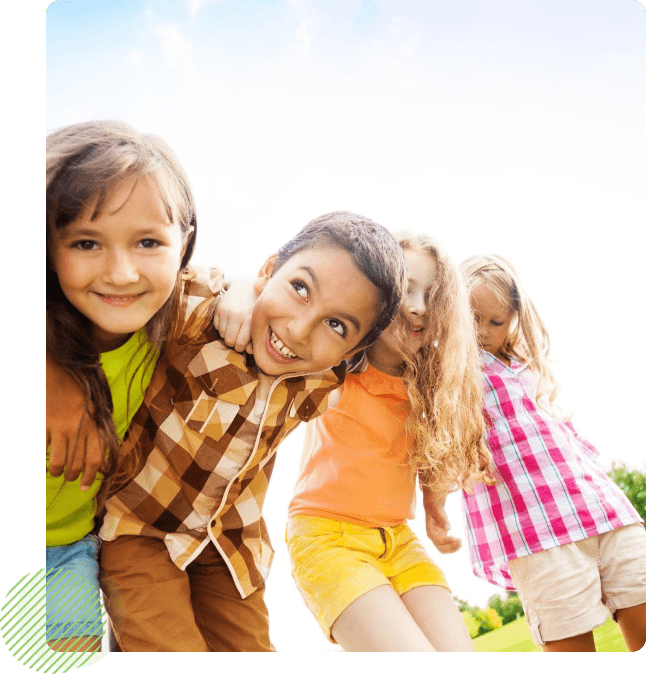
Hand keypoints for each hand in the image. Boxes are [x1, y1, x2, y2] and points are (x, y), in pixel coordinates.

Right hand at [46, 352, 105, 489]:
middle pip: (77, 463)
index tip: (86, 487)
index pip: (95, 457)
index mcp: (92, 424)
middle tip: (70, 477)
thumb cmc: (75, 392)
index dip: (92, 476)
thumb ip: (95, 431)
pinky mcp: (42, 424)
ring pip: (58, 461)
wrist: (54, 372)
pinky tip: (41, 459)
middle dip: (73, 475)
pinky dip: (39, 458)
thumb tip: (101, 459)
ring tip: (56, 472)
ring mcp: (58, 427)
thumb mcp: (92, 409)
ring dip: (57, 471)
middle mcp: (77, 428)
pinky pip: (41, 449)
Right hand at [213, 277, 256, 353]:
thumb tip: (249, 351)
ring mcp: (225, 311)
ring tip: (234, 328)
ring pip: (221, 334)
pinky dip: (221, 327)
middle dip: (233, 343)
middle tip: (237, 339)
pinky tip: (228, 321)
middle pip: (229, 341)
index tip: (243, 345)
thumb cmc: (254, 306)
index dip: (240, 348)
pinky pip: (216, 326)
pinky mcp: (218, 308)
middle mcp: (236, 315)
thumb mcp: (257, 320)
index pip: (240, 343)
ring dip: (227, 334)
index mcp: (249, 319)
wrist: (244, 285)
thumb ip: (254, 337)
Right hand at [423, 491, 461, 553]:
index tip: (454, 537)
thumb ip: (442, 519)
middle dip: (451, 547)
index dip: (446, 541)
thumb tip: (448, 528)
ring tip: (461, 543)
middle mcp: (433, 537)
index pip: (437, 540)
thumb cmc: (435, 509)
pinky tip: (460, 544)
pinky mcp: (442, 538)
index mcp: (430, 531)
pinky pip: (447, 546)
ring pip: (445, 549)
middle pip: (441, 548)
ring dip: (453, 548)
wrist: (434, 508)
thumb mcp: (438, 511)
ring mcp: (437, 538)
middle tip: (460, 541)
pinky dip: (453, 547)